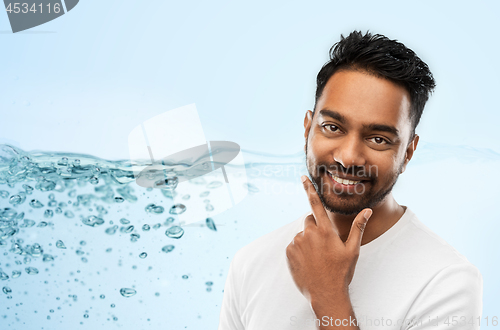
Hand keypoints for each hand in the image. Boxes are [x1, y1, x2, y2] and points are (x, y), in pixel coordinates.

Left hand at [285, 175, 372, 301]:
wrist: (326, 294)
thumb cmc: (341, 272)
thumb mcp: (352, 250)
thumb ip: (358, 227)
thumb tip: (368, 210)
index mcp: (325, 230)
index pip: (316, 204)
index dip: (309, 189)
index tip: (302, 178)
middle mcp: (309, 233)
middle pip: (309, 221)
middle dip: (316, 228)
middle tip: (325, 246)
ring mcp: (297, 243)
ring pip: (302, 235)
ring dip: (308, 242)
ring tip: (318, 259)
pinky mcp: (289, 252)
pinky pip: (294, 246)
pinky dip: (300, 251)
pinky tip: (309, 263)